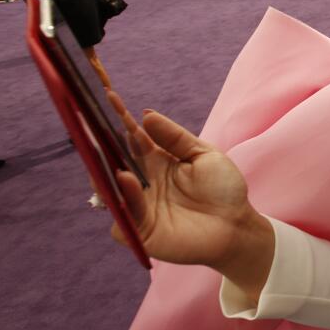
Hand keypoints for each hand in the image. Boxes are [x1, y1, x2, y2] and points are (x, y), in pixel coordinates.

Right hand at [106, 89, 259, 269]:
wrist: (237, 226)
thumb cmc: (224, 190)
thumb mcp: (203, 155)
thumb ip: (175, 137)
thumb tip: (145, 115)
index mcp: (156, 162)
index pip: (132, 138)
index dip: (120, 119)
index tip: (109, 97)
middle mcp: (143, 182)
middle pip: (114, 162)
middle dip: (102, 144)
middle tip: (91, 124)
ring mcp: (139, 207)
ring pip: (111, 188)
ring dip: (108, 170)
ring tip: (109, 153)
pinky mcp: (140, 232)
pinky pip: (124, 216)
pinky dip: (124, 199)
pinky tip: (128, 181)